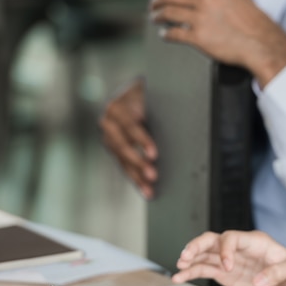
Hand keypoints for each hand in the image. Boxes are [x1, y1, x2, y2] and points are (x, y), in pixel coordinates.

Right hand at [99, 79, 157, 198]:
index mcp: (117, 108)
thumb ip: (154, 111)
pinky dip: (135, 178)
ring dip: (136, 176)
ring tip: (149, 188)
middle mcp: (109, 123)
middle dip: (138, 162)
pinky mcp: (113, 149)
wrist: (127, 96)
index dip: (142, 141)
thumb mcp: (147, 98)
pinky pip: (124, 166)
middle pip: (123, 146)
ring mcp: (108, 137)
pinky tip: (145, 189)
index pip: (130, 126)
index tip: (154, 154)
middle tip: (153, 175)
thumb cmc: (142, 97)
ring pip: (122, 160)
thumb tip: (176, 126)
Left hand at [150, 0, 285, 87]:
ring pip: (168, 13)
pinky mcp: (198, 38)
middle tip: (153, 4)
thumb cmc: (252, 23)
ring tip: (154, 18)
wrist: (261, 44)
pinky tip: (164, 34)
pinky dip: (165, 33)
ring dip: (157, 15)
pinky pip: (173, 33)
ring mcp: (200, 18)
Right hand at [172, 231, 285, 285]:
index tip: (227, 267)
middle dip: (197, 246)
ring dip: (190, 259)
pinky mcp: (225, 272)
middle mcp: (239, 248)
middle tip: (187, 257)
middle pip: (212, 239)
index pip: (232, 238)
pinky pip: (204, 268)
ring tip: (179, 268)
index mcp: (255, 242)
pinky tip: (180, 277)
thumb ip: (278, 272)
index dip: (225, 250)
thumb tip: (259, 280)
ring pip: (204, 253)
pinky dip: (191, 272)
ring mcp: (230, 260)